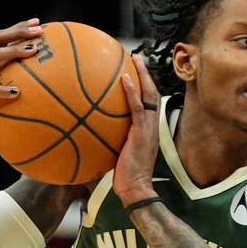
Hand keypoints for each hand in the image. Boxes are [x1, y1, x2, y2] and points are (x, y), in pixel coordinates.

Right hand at [0, 18, 43, 139]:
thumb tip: (35, 72)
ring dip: (13, 51)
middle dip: (18, 32)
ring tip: (33, 52)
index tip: (37, 23)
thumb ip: (5, 73)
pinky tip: (17, 92)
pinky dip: (2, 90)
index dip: (17, 27)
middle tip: (39, 31)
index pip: (0, 36)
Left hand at [113, 54, 161, 205]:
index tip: (137, 72)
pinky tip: (124, 79)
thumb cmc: (126, 177)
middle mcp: (152, 127)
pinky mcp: (141, 133)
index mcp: (148, 131)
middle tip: (137, 58)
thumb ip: (113, 140)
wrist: (136, 189)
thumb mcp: (120, 155)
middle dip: (146, 74)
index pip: (150, 104)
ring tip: (135, 60)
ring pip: (149, 96)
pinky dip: (132, 92)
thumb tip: (94, 132)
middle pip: (153, 94)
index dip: (145, 86)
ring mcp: (148, 129)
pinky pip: (138, 108)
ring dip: (142, 75)